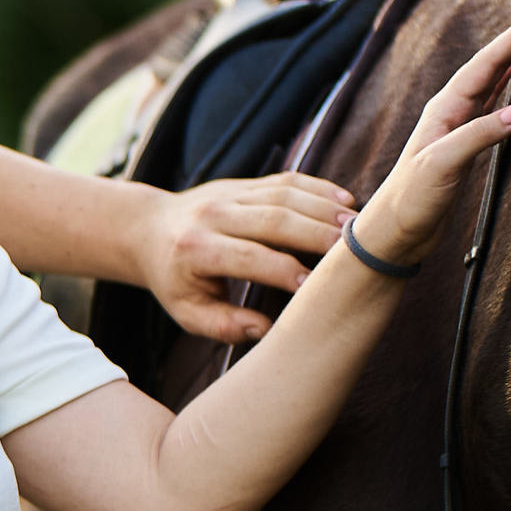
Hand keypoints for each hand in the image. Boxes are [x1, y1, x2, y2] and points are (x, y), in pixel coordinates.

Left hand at [134, 173, 356, 340]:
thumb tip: (264, 331)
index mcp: (196, 250)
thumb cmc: (174, 281)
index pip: (248, 258)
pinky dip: (318, 188)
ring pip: (284, 195)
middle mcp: (213, 215)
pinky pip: (286, 180)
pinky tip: (347, 200)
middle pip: (274, 220)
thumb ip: (222, 325)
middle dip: (317, 235)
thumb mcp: (186, 311)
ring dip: (325, 209)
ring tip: (360, 227)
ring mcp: (230, 193)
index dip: (284, 272)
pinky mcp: (244, 183)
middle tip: (356, 252)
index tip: (318, 288)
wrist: (149, 230)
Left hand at [352, 0, 510, 266]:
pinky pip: (489, 100)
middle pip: (490, 62)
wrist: (392, 233)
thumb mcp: (444, 166)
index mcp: (445, 108)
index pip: (487, 63)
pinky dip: (504, 81)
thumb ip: (480, 135)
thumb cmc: (411, 201)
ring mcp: (456, 125)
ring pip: (491, 77)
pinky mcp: (463, 143)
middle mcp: (450, 110)